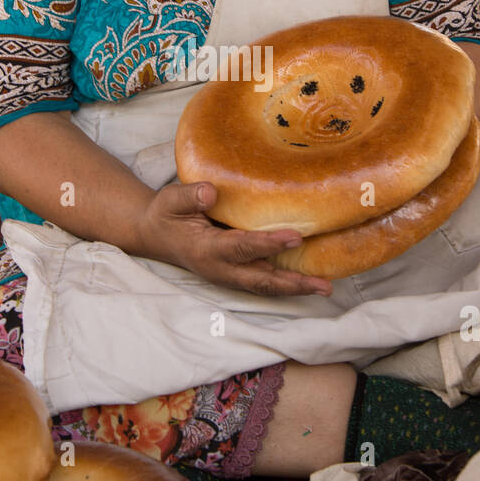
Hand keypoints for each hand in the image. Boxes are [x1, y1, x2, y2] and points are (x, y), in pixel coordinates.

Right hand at [134, 181, 333, 297]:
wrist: (154, 235)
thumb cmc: (166, 214)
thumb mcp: (170, 200)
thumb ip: (189, 196)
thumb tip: (211, 192)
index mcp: (206, 250)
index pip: (241, 247)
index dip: (268, 244)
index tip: (295, 237)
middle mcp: (220, 269)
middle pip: (261, 280)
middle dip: (293, 284)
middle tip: (323, 285)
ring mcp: (229, 275)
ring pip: (266, 285)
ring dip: (295, 288)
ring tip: (325, 288)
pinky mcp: (236, 273)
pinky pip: (264, 281)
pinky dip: (287, 283)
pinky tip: (309, 280)